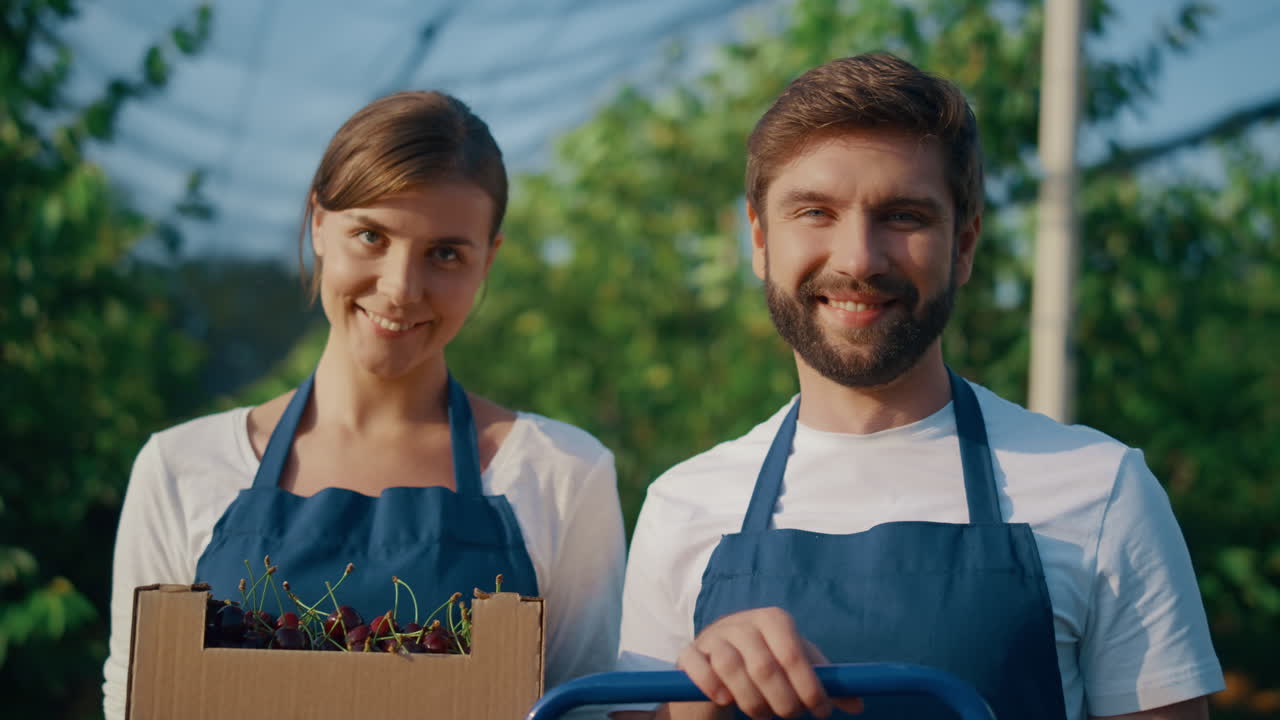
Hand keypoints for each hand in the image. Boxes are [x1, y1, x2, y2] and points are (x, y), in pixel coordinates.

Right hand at [676, 607, 863, 719]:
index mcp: (773, 620)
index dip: (809, 687)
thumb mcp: (796, 672)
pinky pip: (697, 666)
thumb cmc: (764, 666)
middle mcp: (741, 622)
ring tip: (761, 714)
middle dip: (782, 701)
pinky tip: (724, 700)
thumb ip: (823, 684)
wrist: (717, 666)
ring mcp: (712, 636)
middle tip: (788, 716)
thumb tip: (857, 705)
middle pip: (764, 666)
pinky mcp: (688, 654)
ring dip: (751, 701)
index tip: (820, 711)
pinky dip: (711, 685)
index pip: (794, 654)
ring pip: (731, 668)